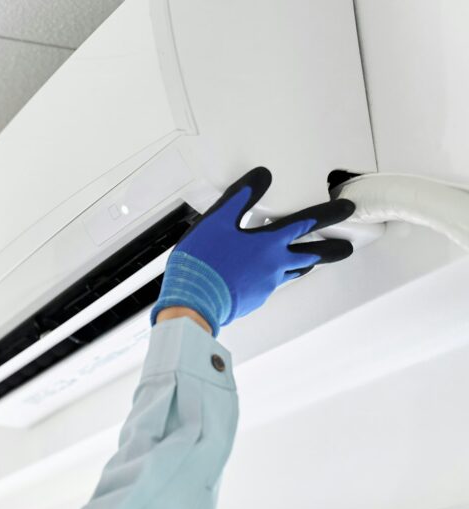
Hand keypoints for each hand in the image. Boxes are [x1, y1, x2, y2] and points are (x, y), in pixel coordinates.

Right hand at [150, 167, 355, 336]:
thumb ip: (241, 197)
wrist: (192, 301)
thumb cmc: (203, 262)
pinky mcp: (253, 299)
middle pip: (310, 255)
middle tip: (345, 248)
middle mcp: (273, 265)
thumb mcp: (217, 221)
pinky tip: (259, 276)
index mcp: (268, 243)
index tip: (346, 208)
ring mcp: (265, 285)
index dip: (329, 213)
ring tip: (308, 262)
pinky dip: (270, 278)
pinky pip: (268, 285)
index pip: (307, 223)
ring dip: (303, 265)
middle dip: (330, 249)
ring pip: (292, 272)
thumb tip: (261, 176)